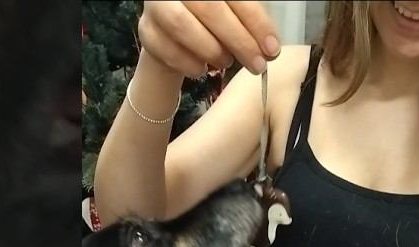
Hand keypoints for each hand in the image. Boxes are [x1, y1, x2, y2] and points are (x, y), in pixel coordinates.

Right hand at [138, 1, 280, 77]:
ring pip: (181, 25)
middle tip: (257, 65)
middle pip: (209, 7)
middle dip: (238, 40)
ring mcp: (157, 6)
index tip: (272, 49)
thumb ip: (250, 24)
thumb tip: (269, 48)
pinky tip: (203, 69)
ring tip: (226, 62)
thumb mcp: (234, 15)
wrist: (175, 36)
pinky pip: (166, 49)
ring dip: (211, 50)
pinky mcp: (146, 30)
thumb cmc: (212, 22)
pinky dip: (189, 64)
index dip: (256, 22)